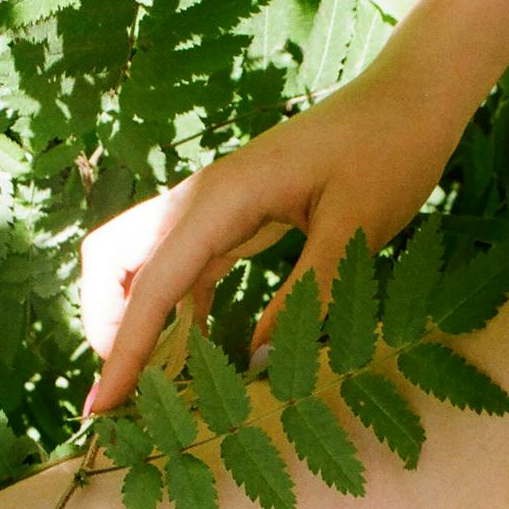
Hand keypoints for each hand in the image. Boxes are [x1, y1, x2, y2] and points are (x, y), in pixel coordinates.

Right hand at [79, 69, 466, 413]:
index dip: (123, 351)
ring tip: (153, 387)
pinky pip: (183, 267)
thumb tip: (259, 364)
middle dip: (105, 323)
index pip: (151, 286)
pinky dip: (175, 310)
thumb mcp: (355, 229)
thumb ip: (306, 295)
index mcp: (221, 199)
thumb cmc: (387, 154)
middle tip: (129, 387)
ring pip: (141, 264)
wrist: (408, 100)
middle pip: (112, 260)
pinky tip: (198, 352)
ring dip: (136, 320)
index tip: (100, 408)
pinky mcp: (234, 216)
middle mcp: (201, 201)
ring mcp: (213, 207)